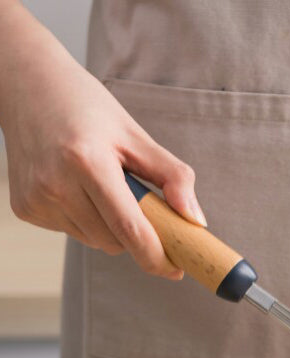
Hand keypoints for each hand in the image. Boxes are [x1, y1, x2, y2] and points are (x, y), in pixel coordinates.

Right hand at [0, 6, 204, 278]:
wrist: (25, 86)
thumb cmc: (86, 108)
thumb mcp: (135, 135)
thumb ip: (172, 177)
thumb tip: (196, 221)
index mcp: (87, 162)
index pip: (129, 228)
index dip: (157, 256)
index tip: (178, 269)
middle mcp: (56, 184)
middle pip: (114, 242)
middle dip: (136, 237)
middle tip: (142, 208)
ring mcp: (37, 199)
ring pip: (95, 242)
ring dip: (110, 229)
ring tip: (102, 187)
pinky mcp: (25, 208)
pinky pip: (73, 233)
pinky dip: (86, 221)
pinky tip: (77, 188)